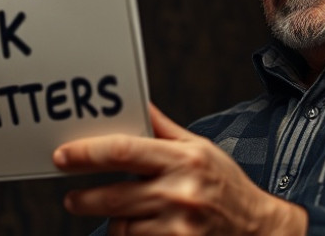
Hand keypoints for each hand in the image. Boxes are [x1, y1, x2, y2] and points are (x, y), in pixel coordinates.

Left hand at [53, 104, 307, 234]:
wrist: (261, 231)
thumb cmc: (225, 186)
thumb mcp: (200, 150)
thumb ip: (163, 129)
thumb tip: (137, 102)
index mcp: (184, 159)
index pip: (124, 151)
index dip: (87, 154)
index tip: (63, 156)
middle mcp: (180, 192)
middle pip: (113, 196)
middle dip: (85, 198)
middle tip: (73, 197)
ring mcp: (178, 226)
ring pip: (121, 227)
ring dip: (114, 223)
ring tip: (125, 216)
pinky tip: (142, 231)